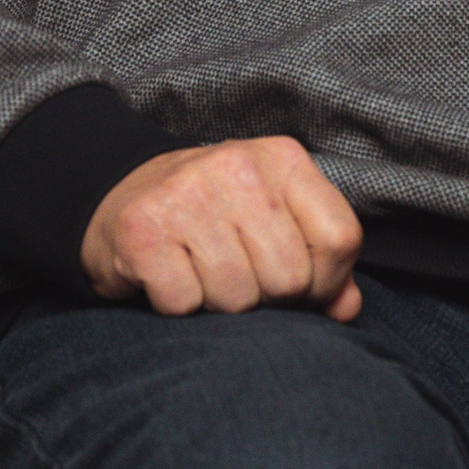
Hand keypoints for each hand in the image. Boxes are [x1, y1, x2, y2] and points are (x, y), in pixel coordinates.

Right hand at [81, 137, 363, 320]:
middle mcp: (238, 167)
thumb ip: (320, 258)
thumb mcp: (274, 216)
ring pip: (239, 298)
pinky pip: (186, 305)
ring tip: (205, 275)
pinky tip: (173, 277)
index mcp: (283, 159)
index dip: (326, 283)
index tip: (301, 288)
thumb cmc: (215, 213)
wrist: (122, 194)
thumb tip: (346, 308)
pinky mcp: (144, 232)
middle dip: (270, 298)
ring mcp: (188, 196)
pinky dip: (181, 307)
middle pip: (290, 278)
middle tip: (242, 279)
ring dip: (222, 305)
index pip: (339, 239)